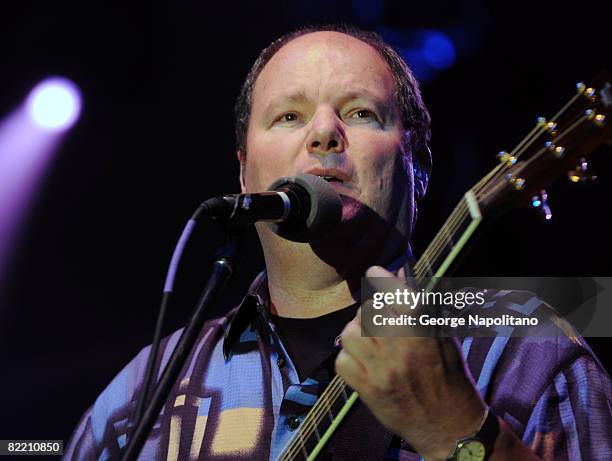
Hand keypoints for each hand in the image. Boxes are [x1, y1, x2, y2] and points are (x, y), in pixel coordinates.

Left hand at [335, 265, 486, 460]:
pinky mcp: (366, 390)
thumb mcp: (444, 338)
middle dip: (371, 309)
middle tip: (380, 319)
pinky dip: (349, 357)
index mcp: (422, 331)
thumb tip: (401, 273)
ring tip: (371, 341)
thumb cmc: (450, 378)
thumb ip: (421, 305)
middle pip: (367, 310)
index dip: (380, 277)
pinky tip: (364, 361)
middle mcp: (399, 348)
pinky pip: (342, 360)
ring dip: (357, 332)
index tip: (374, 272)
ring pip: (349, 333)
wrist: (449, 427)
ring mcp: (380, 370)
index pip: (392, 291)